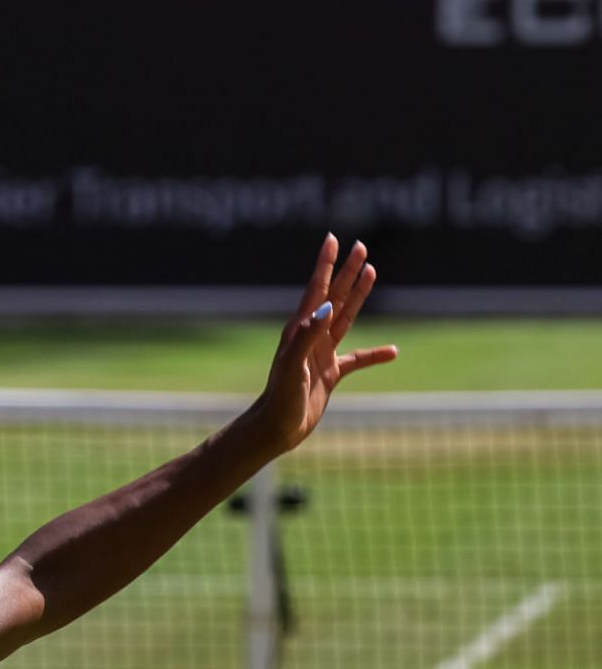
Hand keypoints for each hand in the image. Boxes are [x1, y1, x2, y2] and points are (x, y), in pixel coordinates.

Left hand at [255, 234, 398, 452]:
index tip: (333, 239)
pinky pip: (357, 360)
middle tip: (361, 246)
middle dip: (346, 271)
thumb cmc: (280, 398)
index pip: (316, 289)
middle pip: (334, 296)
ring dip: (358, 295)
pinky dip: (374, 355)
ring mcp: (321, 354)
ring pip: (345, 318)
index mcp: (300, 330)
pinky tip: (392, 351)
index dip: (325, 264)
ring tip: (371, 272)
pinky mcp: (329, 374)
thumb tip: (326, 307)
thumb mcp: (293, 365)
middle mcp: (311, 337)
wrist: (276, 428)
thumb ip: (307, 335)